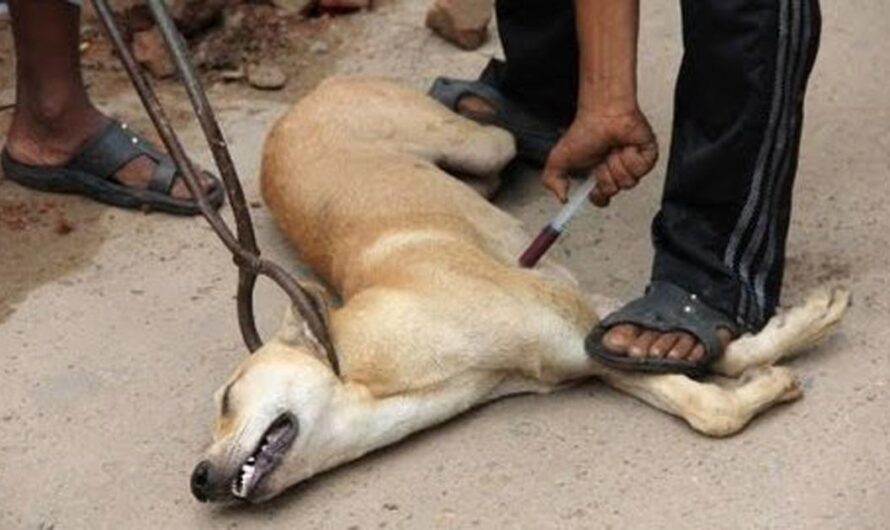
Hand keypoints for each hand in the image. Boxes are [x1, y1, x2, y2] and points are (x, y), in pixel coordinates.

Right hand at [542, 108, 657, 206]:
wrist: (603, 113)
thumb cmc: (586, 129)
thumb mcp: (558, 159)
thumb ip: (552, 181)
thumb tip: (562, 197)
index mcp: (597, 174)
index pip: (601, 198)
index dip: (597, 196)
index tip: (591, 186)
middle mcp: (615, 170)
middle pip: (614, 191)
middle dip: (604, 175)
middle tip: (600, 159)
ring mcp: (632, 164)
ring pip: (629, 182)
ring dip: (616, 164)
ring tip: (612, 149)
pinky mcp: (647, 156)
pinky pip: (641, 170)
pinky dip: (630, 157)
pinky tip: (624, 146)